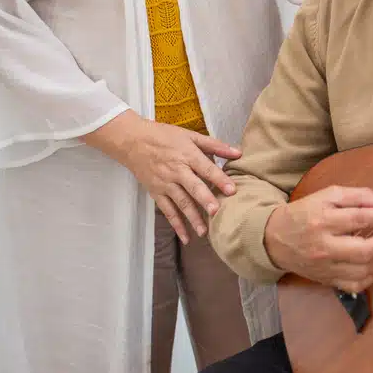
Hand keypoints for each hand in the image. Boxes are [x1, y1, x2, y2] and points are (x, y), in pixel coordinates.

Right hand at [83, 111, 241, 243]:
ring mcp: (165, 184)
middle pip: (192, 187)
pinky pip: (167, 211)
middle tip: (216, 212)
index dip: (219, 179)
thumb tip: (238, 152)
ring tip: (204, 232)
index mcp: (187, 155)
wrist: (133, 142)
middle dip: (204, 200)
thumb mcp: (190, 136)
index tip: (232, 190)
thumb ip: (215, 145)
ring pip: (180, 202)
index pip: (206, 168)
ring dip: (192, 218)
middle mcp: (176, 171)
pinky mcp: (156, 193)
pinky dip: (176, 225)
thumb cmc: (165, 137)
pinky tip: (185, 237)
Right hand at [263, 186, 372, 293]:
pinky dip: (368, 277)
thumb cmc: (305, 213)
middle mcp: (324, 246)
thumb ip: (359, 196)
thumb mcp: (328, 196)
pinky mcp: (326, 280)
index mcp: (324, 219)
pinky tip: (369, 264)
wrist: (275, 238)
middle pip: (364, 250)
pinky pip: (354, 285)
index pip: (361, 219)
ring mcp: (325, 267)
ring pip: (362, 270)